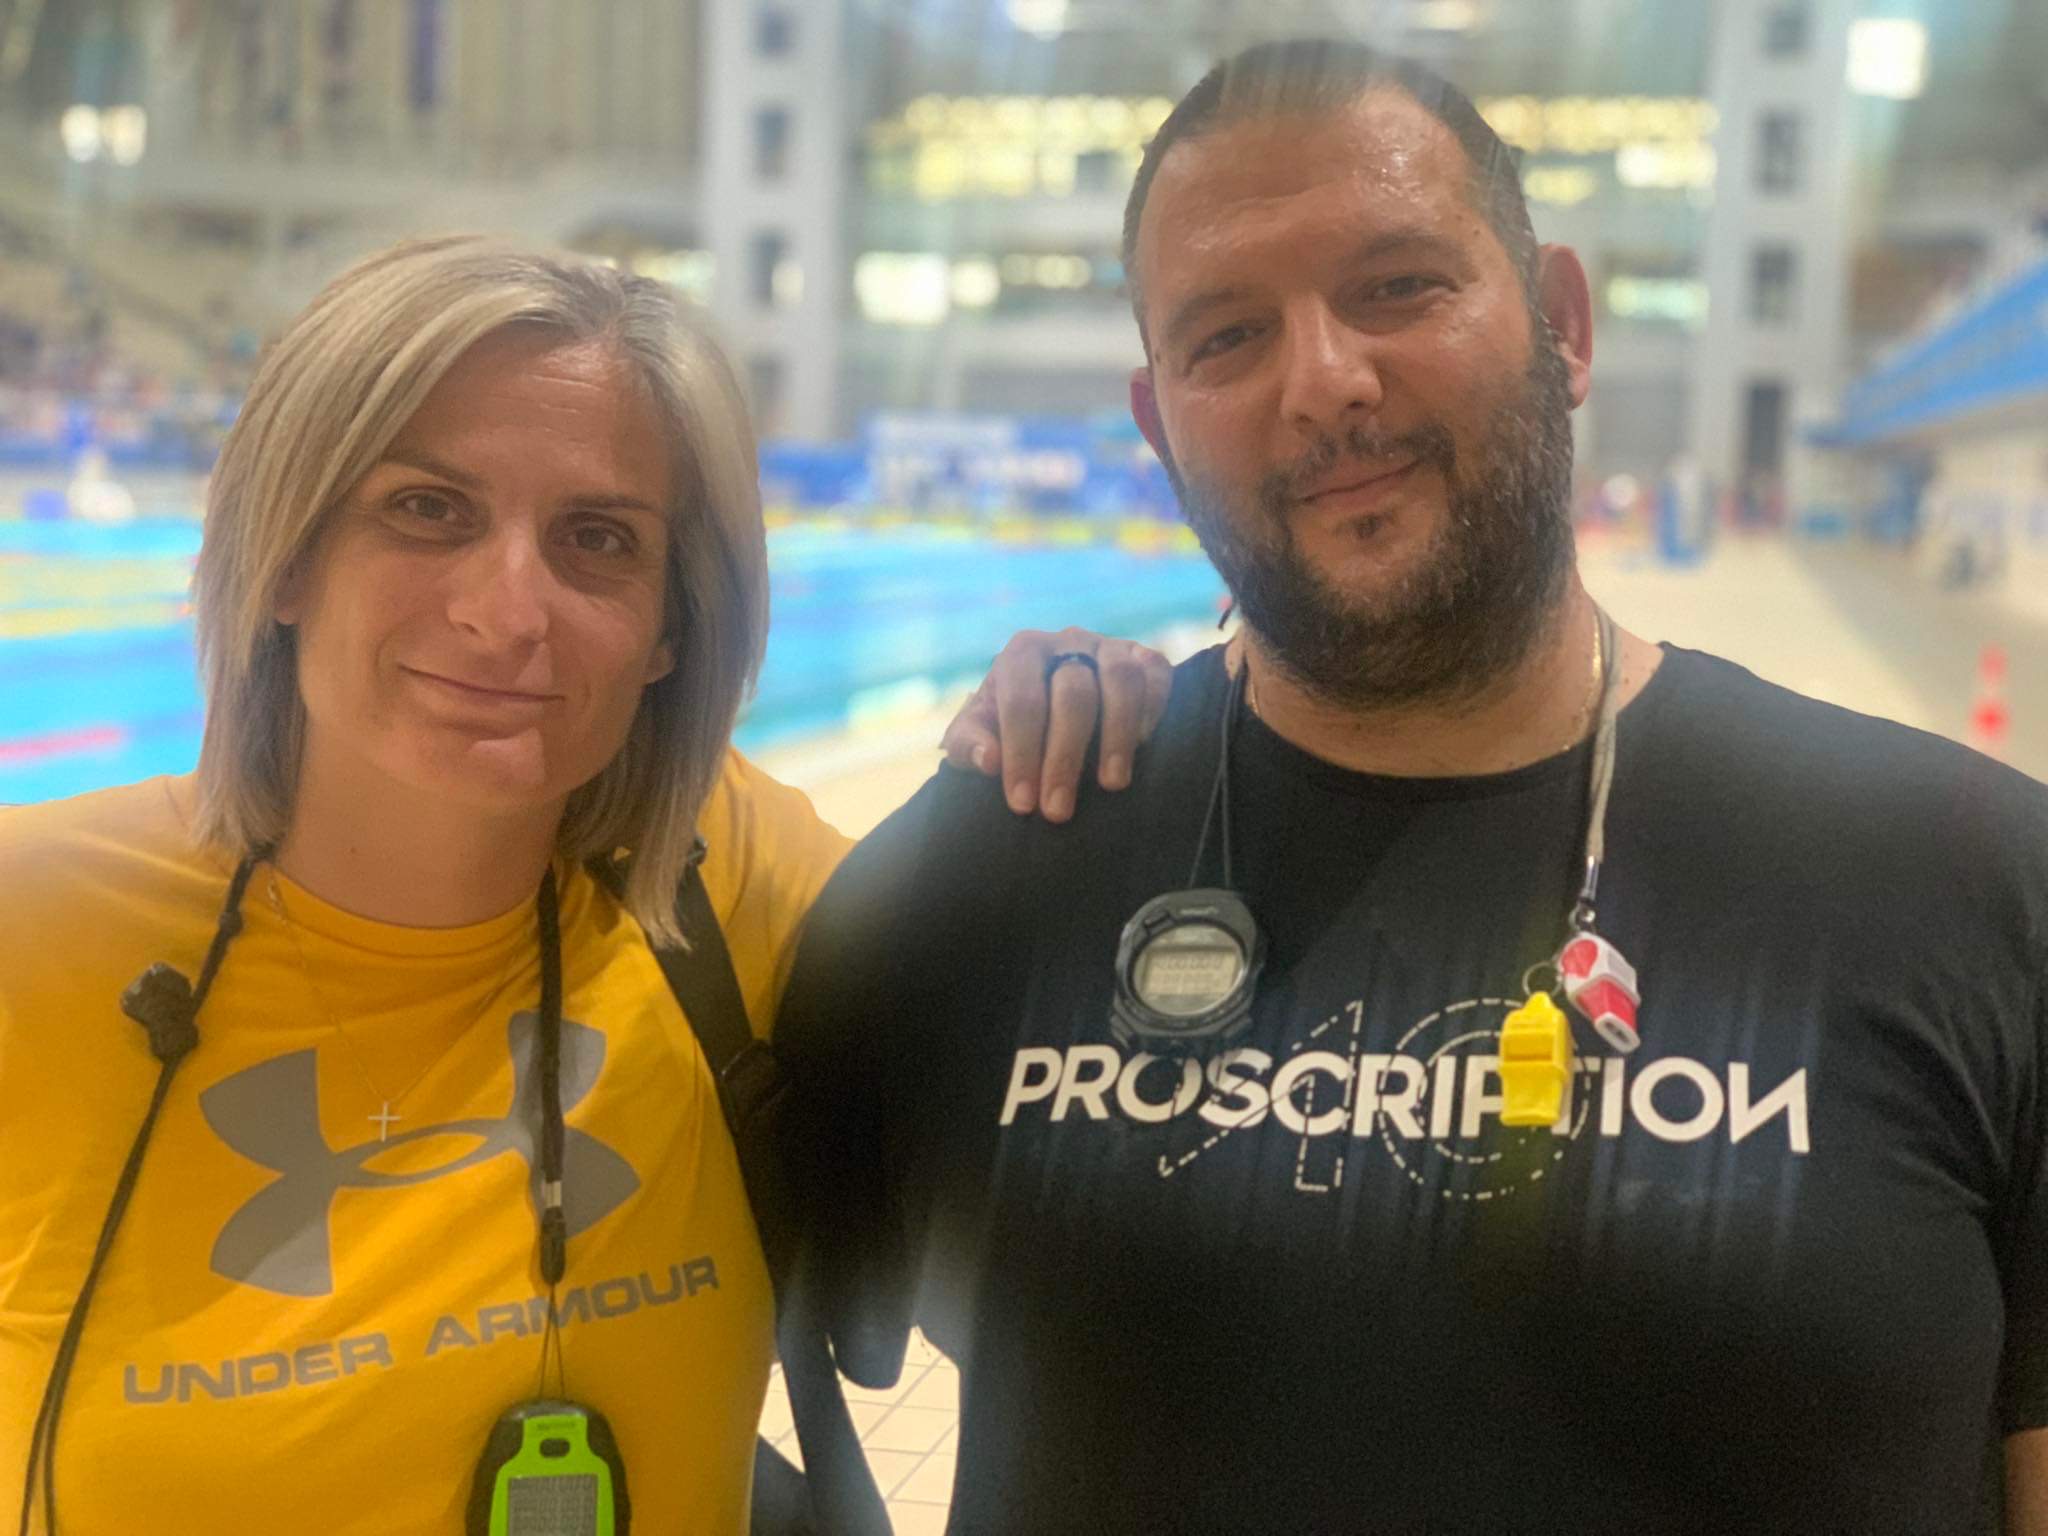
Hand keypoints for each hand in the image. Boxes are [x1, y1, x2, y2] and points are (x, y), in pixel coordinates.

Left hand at [941, 628, 1172, 822]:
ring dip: (1118, 735)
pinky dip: (1154, 708)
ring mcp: (1110, 648)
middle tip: (1058, 811)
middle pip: (1074, 694)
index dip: (1021, 753)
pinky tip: (1143, 745)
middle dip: (1064, 757)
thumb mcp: (974, 734)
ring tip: (1111, 784)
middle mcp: (1067, 642)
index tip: (1022, 803)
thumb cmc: (1006, 726)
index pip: (1021, 701)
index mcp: (1022, 653)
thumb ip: (968, 745)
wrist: (1048, 707)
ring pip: (1122, 680)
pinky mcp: (1145, 659)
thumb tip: (989, 760)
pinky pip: (1157, 674)